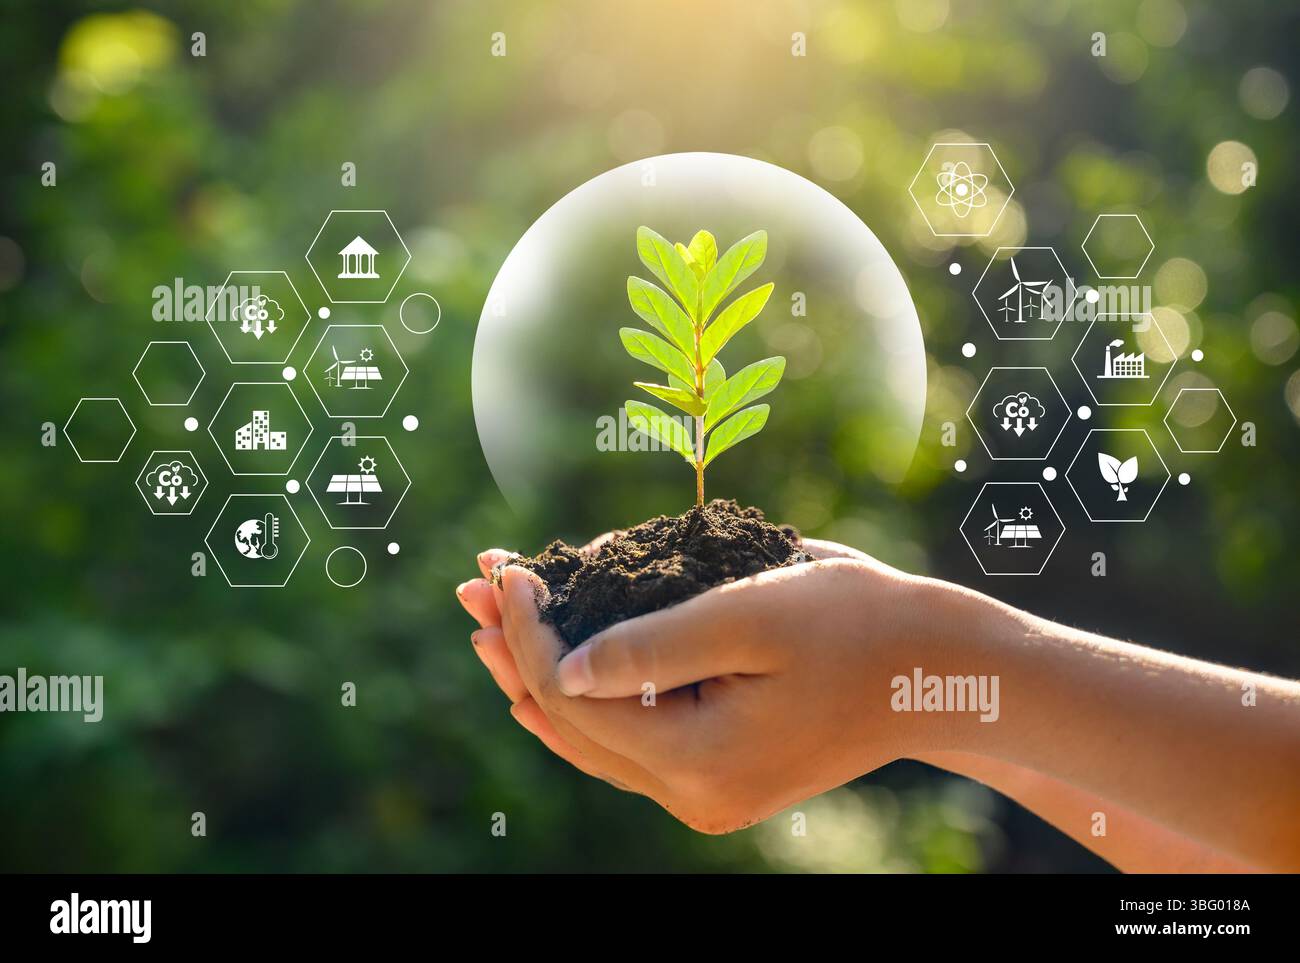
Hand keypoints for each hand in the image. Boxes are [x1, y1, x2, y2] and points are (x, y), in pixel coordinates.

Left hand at [459, 539, 946, 832]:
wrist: (934, 670)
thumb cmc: (854, 623)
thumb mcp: (750, 613)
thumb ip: (651, 644)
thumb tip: (563, 664)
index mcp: (698, 760)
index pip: (573, 696)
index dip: (529, 630)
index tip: (505, 567)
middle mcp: (693, 794)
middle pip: (570, 723)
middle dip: (516, 650)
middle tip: (470, 587)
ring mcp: (706, 793)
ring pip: (593, 738)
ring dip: (539, 674)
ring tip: (492, 623)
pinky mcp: (718, 774)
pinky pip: (628, 741)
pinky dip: (587, 697)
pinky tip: (552, 670)